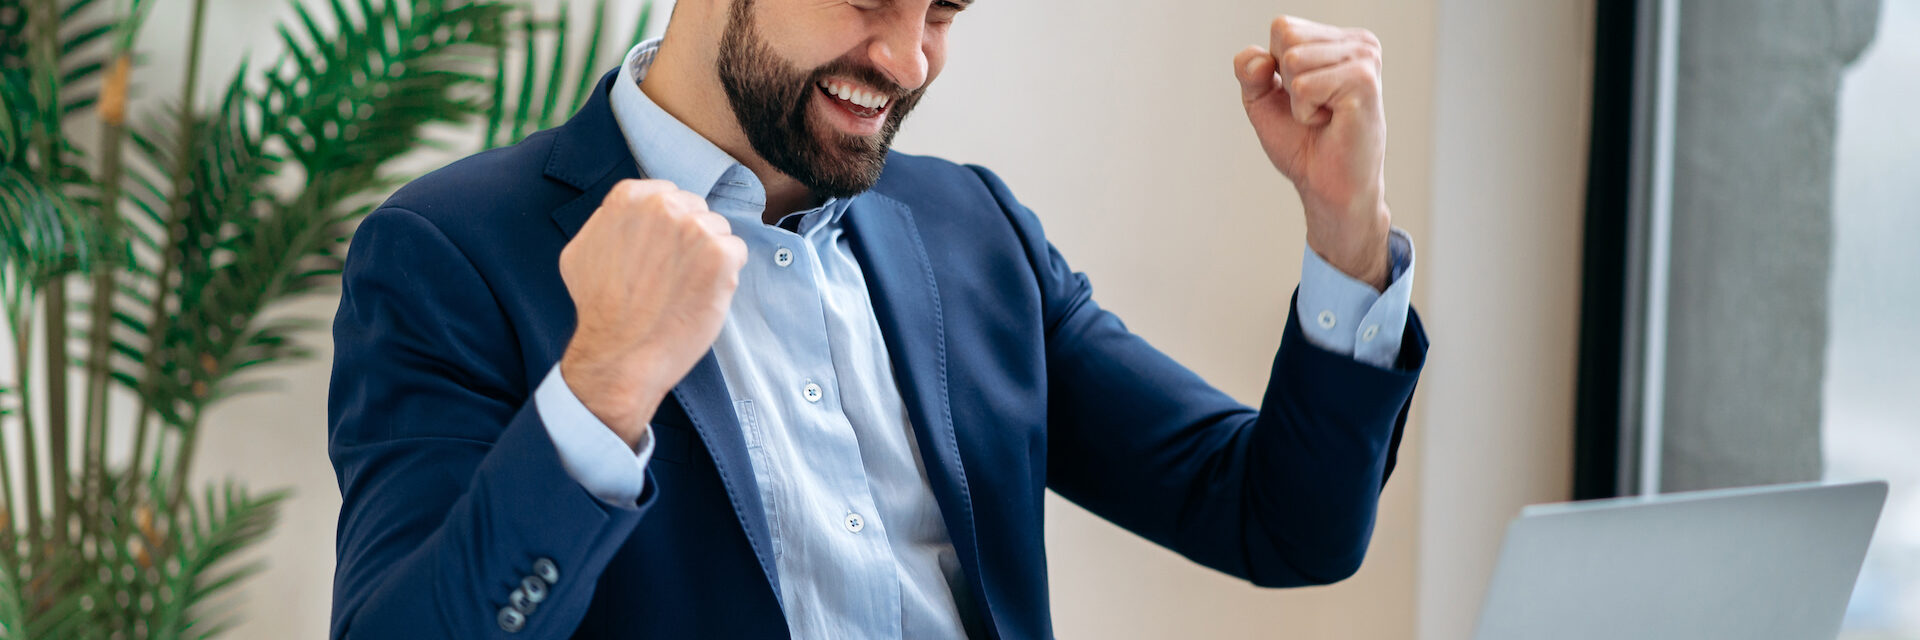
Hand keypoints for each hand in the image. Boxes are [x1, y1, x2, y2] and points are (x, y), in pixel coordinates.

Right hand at [558, 179, 746, 448]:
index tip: (662, 251)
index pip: (668, 195)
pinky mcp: (720, 254)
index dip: (669, 227)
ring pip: (718, 230)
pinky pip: (736, 251)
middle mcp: (663, 206)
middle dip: (690, 239)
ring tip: (684, 288)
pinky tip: (701, 294)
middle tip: (673, 274)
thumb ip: (608, 222)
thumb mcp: (581, 251)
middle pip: (696, 210)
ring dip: (709, 256)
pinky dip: (726, 274)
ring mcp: (695, 228)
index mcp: (629, 197)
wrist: (619, 353)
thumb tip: (627, 217)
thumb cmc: (598, 309)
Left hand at [1234, 16, 1391, 289]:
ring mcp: (1365, 60)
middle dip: (1285, 81)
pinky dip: (1304, 112)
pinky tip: (1330, 122)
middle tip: (1315, 108)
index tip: (1302, 96)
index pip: (1282, 27)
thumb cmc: (1304, 144)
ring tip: (1323, 116)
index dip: (1274, 67)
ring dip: (1297, 99)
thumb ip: (1249, 70)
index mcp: (1341, 41)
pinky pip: (1303, 86)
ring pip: (1293, 60)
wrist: (1328, 187)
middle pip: (1286, 36)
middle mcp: (1360, 43)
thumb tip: (1258, 59)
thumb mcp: (1263, 99)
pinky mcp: (1363, 82)